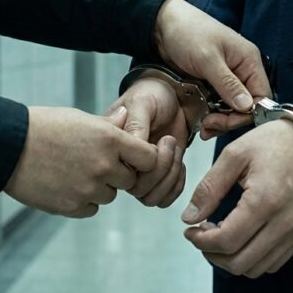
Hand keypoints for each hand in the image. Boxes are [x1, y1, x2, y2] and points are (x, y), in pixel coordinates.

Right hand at [4, 106, 158, 217]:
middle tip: (95, 162)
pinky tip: (66, 184)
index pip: (149, 158)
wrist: (7, 148)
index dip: (142, 158)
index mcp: (110, 140)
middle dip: (118, 173)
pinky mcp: (71, 207)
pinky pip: (91, 209)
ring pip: (109, 195)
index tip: (132, 157)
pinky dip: (83, 201)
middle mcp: (104, 166)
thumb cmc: (43, 127)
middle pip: (130, 180)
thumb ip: (108, 125)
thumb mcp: (80, 118)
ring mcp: (88, 189)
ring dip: (99, 187)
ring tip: (75, 171)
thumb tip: (126, 116)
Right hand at [109, 79, 187, 207]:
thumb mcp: (142, 102)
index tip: (163, 139)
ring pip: (151, 198)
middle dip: (163, 169)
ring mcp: (138, 173)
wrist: (171, 94)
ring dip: (170, 177)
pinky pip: (163, 198)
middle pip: (139, 190)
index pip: (127, 174)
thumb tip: (132, 147)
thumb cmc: (152, 94)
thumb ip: (135, 124)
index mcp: (112, 147)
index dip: (150, 164)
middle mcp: (122, 164)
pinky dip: (177, 185)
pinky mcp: (154, 177)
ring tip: (175, 150)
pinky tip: (180, 164)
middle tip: (170, 141)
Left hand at [153, 0, 270, 135]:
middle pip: (248, 105)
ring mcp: (228, 77)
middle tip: (210, 124)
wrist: (162, 24)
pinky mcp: (214, 83)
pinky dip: (213, 114)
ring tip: (204, 125)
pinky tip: (202, 119)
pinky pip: (220, 104)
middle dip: (231, 119)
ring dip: (221, 119)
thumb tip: (247, 106)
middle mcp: (242, 70)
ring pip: (234, 107)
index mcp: (249, 60)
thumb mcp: (207, 59)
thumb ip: (228, 84)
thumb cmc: (188, 31)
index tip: (226, 121)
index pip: (262, 96)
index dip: (248, 113)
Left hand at [181, 120, 292, 276]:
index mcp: (264, 201)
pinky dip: (253, 258)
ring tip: (222, 234)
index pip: (226, 241)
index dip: (201, 242)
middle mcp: (284, 223)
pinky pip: (273, 263)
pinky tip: (244, 236)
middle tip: (203, 234)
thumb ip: (209, 188)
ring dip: (232, 258)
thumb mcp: (235, 155)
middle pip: (239, 263)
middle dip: (213, 254)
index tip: (190, 230)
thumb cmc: (274, 142)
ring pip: (256, 268)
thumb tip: (189, 218)